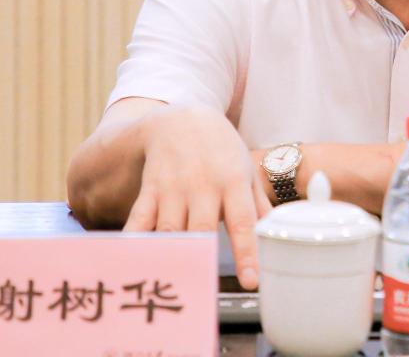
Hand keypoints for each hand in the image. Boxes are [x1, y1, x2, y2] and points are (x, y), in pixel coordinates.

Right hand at [121, 104, 272, 289]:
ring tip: (172, 281)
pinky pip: (141, 218)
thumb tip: (276, 235)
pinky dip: (135, 239)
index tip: (251, 281)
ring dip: (171, 254)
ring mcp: (175, 188)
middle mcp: (203, 187)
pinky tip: (132, 258)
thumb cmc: (220, 150)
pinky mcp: (151, 190)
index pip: (243, 223)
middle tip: (206, 289)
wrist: (182, 119)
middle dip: (204, 258)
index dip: (247, 253)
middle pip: (202, 228)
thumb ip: (259, 206)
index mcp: (233, 183)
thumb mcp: (245, 171)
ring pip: (171, 228)